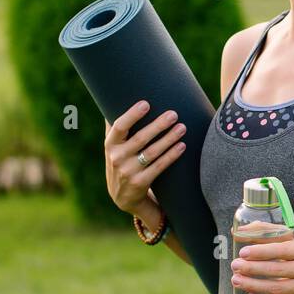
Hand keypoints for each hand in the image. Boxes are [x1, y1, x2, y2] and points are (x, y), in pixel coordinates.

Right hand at [103, 100, 185, 215]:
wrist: (122, 196)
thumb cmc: (121, 161)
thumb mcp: (113, 147)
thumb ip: (116, 127)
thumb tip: (117, 97)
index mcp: (110, 145)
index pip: (119, 127)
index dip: (132, 115)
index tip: (146, 104)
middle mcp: (117, 158)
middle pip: (140, 139)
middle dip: (158, 125)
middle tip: (173, 114)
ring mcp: (128, 172)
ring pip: (152, 152)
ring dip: (169, 139)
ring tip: (182, 127)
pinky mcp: (140, 183)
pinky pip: (159, 167)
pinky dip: (171, 155)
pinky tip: (182, 146)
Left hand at [230, 231, 293, 293]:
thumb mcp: (291, 238)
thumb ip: (266, 231)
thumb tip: (238, 233)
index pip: (281, 250)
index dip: (261, 251)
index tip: (243, 252)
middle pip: (276, 270)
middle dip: (252, 268)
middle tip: (235, 266)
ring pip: (276, 289)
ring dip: (252, 285)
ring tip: (236, 280)